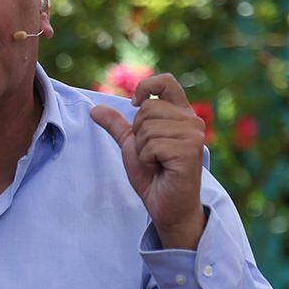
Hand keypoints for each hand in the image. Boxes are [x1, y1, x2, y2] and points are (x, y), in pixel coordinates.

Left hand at [90, 73, 206, 249]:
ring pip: (147, 127)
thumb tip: (94, 109)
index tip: (135, 104)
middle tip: (152, 153)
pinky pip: (152, 145)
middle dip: (139, 134)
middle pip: (147, 108)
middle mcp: (192, 121)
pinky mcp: (189, 151)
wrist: (167, 206)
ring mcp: (193, 136)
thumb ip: (117, 126)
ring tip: (157, 162)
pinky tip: (161, 169)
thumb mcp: (132, 145)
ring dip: (143, 149)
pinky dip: (148, 159)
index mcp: (182, 114)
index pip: (167, 81)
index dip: (146, 86)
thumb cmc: (154, 175)